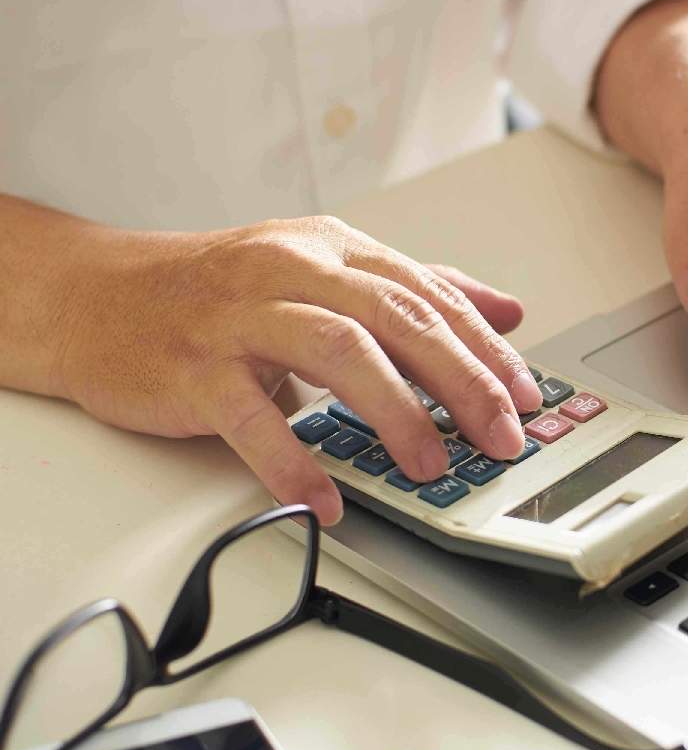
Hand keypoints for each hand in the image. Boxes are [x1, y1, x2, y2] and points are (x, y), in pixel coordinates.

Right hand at [54, 215, 541, 522]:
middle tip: (500, 436)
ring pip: (337, 350)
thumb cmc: (219, 294)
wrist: (98, 298)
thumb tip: (505, 310)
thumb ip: (415, 293)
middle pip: (396, 319)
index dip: (485, 349)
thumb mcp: (326, 275)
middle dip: (461, 381)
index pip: (428, 296)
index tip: (527, 397)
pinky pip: (251, 417)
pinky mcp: (194, 367)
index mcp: (332, 249)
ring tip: (429, 465)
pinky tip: (327, 499)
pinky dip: (294, 462)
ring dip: (395, 412)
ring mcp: (240, 316)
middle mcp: (291, 270)